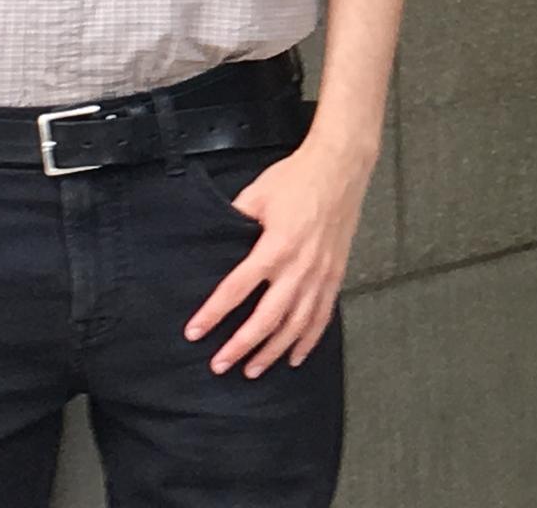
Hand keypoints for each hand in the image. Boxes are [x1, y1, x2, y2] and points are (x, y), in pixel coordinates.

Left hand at [182, 138, 375, 376]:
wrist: (341, 167)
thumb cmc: (298, 177)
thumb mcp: (257, 193)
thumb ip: (235, 220)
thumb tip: (214, 239)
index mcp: (275, 246)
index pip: (237, 289)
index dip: (213, 313)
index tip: (194, 332)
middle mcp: (299, 266)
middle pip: (266, 319)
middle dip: (241, 346)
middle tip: (220, 365)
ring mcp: (320, 273)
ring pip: (295, 324)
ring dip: (273, 351)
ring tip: (252, 370)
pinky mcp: (335, 273)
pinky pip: (322, 315)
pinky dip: (308, 340)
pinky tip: (294, 356)